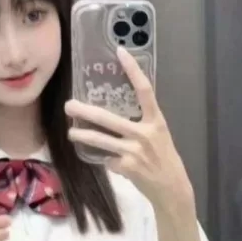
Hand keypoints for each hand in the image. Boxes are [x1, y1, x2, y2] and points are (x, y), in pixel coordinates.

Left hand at [66, 47, 194, 212]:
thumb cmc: (165, 159)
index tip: (120, 52)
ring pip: (100, 140)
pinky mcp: (126, 167)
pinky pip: (108, 159)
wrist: (172, 188)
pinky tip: (109, 162)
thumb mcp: (159, 136)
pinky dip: (106, 160)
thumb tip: (116, 113)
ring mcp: (134, 151)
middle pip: (108, 118)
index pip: (144, 90)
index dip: (132, 70)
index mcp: (157, 121)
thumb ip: (142, 124)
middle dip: (85, 111)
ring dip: (82, 136)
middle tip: (69, 105)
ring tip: (71, 133)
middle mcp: (145, 133)